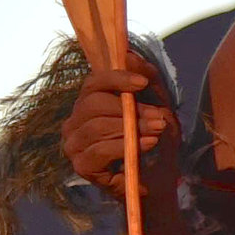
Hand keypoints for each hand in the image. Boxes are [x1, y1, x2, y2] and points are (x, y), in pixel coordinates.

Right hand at [63, 64, 174, 198]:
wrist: (160, 179)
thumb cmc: (156, 139)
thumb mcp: (158, 104)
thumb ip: (147, 79)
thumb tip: (128, 55)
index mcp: (89, 104)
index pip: (92, 82)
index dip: (116, 79)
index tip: (142, 84)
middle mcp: (74, 123)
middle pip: (93, 104)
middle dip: (130, 109)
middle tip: (159, 119)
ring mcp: (73, 145)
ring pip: (97, 126)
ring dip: (133, 127)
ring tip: (158, 131)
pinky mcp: (81, 166)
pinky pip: (98, 150)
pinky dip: (126, 145)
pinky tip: (147, 145)